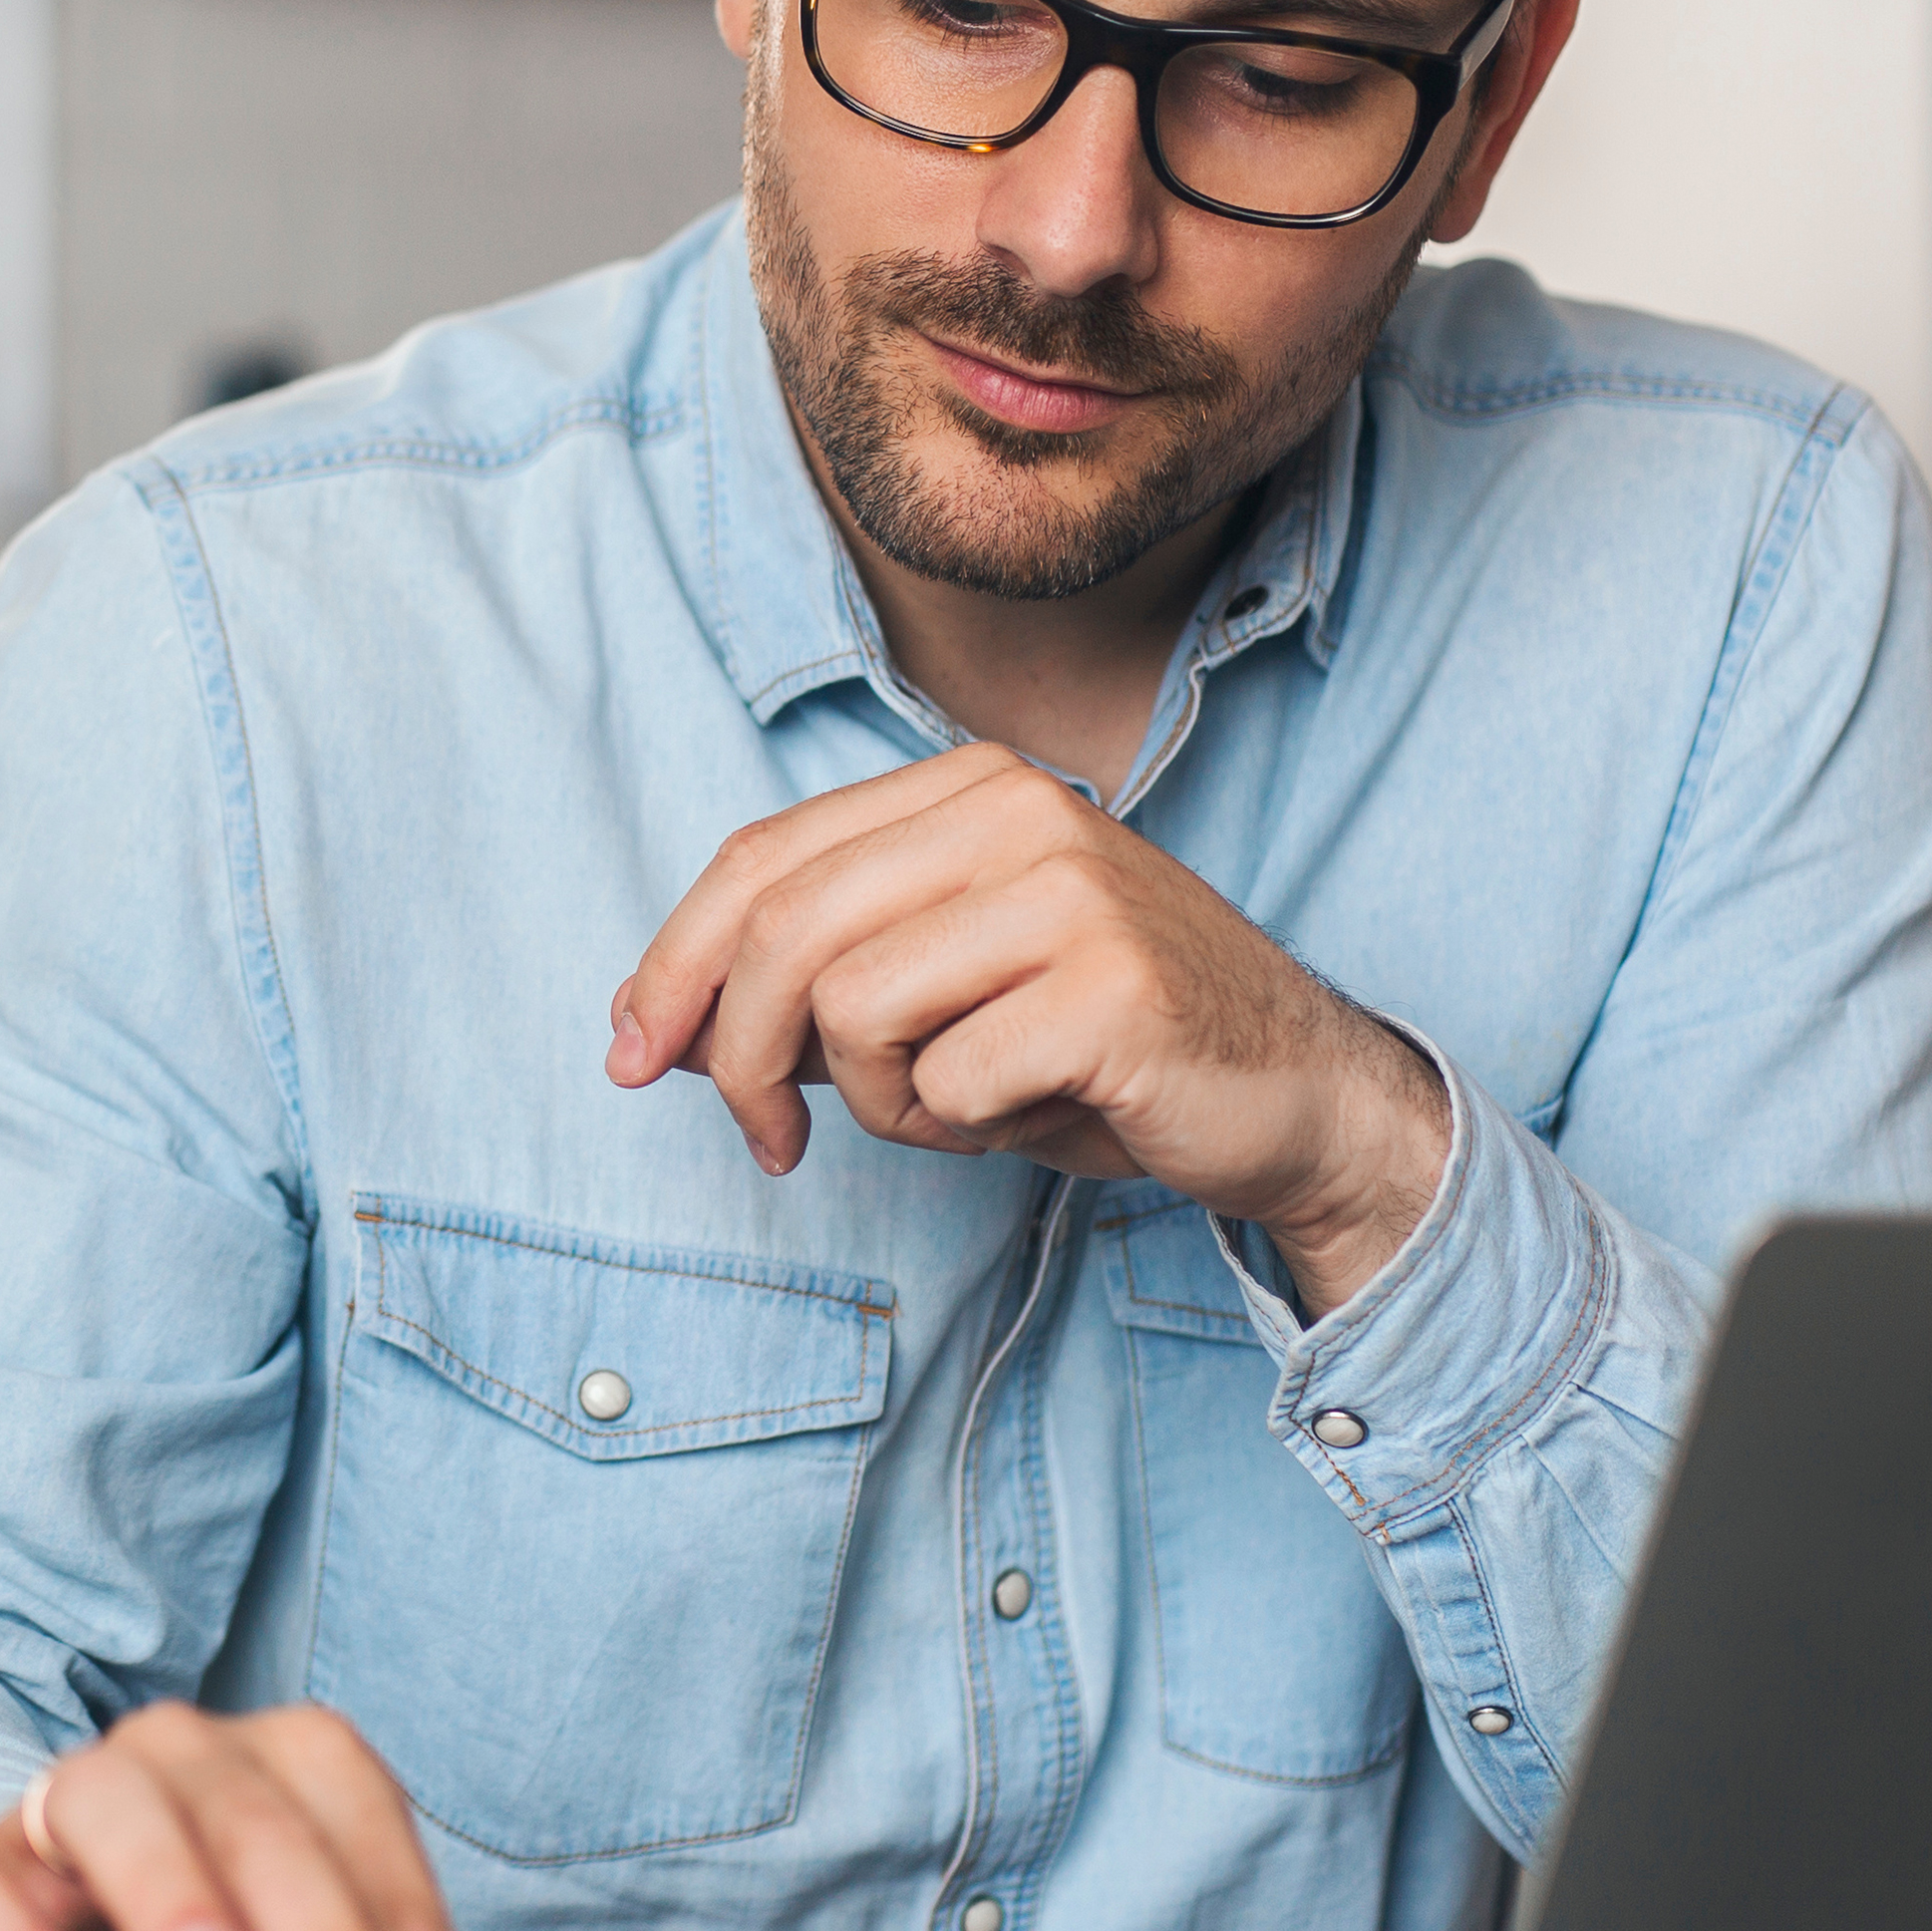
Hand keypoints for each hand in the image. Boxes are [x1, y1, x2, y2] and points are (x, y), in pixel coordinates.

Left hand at [609, 743, 1448, 1314]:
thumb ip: (815, 986)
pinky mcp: (1110, 988)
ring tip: (961, 1110)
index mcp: (967, 787)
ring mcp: (1069, 891)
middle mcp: (1016, 810)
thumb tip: (657, 1023)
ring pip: (852, 1010)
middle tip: (766, 1143)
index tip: (633, 1052)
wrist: (1298, 1096)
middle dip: (736, 1056)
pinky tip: (1036, 1115)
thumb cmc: (1103, 1048)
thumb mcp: (942, 995)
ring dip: (880, 1103)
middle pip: (783, 931)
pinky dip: (965, 1130)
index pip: (762, 858)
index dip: (673, 962)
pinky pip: (947, 1082)